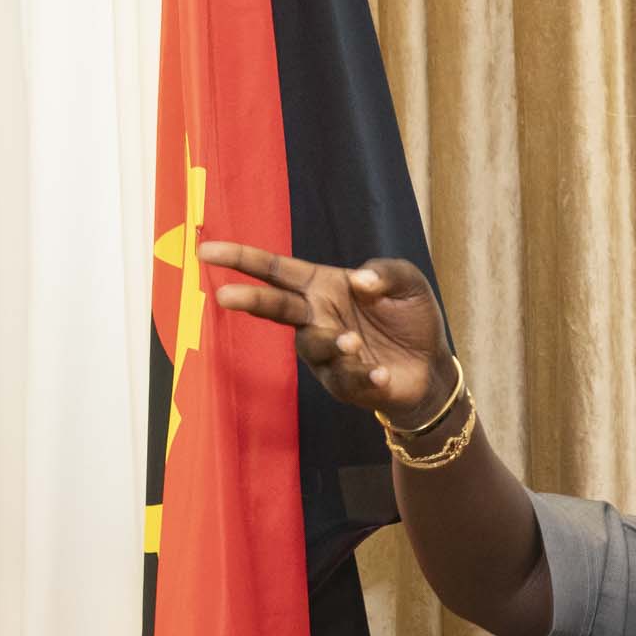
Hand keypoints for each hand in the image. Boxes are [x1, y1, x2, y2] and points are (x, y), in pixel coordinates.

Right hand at [200, 240, 450, 424]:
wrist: (429, 367)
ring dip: (331, 342)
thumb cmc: (410, 318)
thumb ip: (387, 272)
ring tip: (354, 343)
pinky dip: (364, 375)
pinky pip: (345, 378)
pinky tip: (381, 374)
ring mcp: (325, 354)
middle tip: (225, 296)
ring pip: (313, 344)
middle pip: (275, 306)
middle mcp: (316, 317)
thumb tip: (360, 279)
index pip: (277, 270)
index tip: (205, 251)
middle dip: (250, 299)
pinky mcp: (342, 384)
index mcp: (323, 286)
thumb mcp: (408, 283)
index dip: (242, 259)